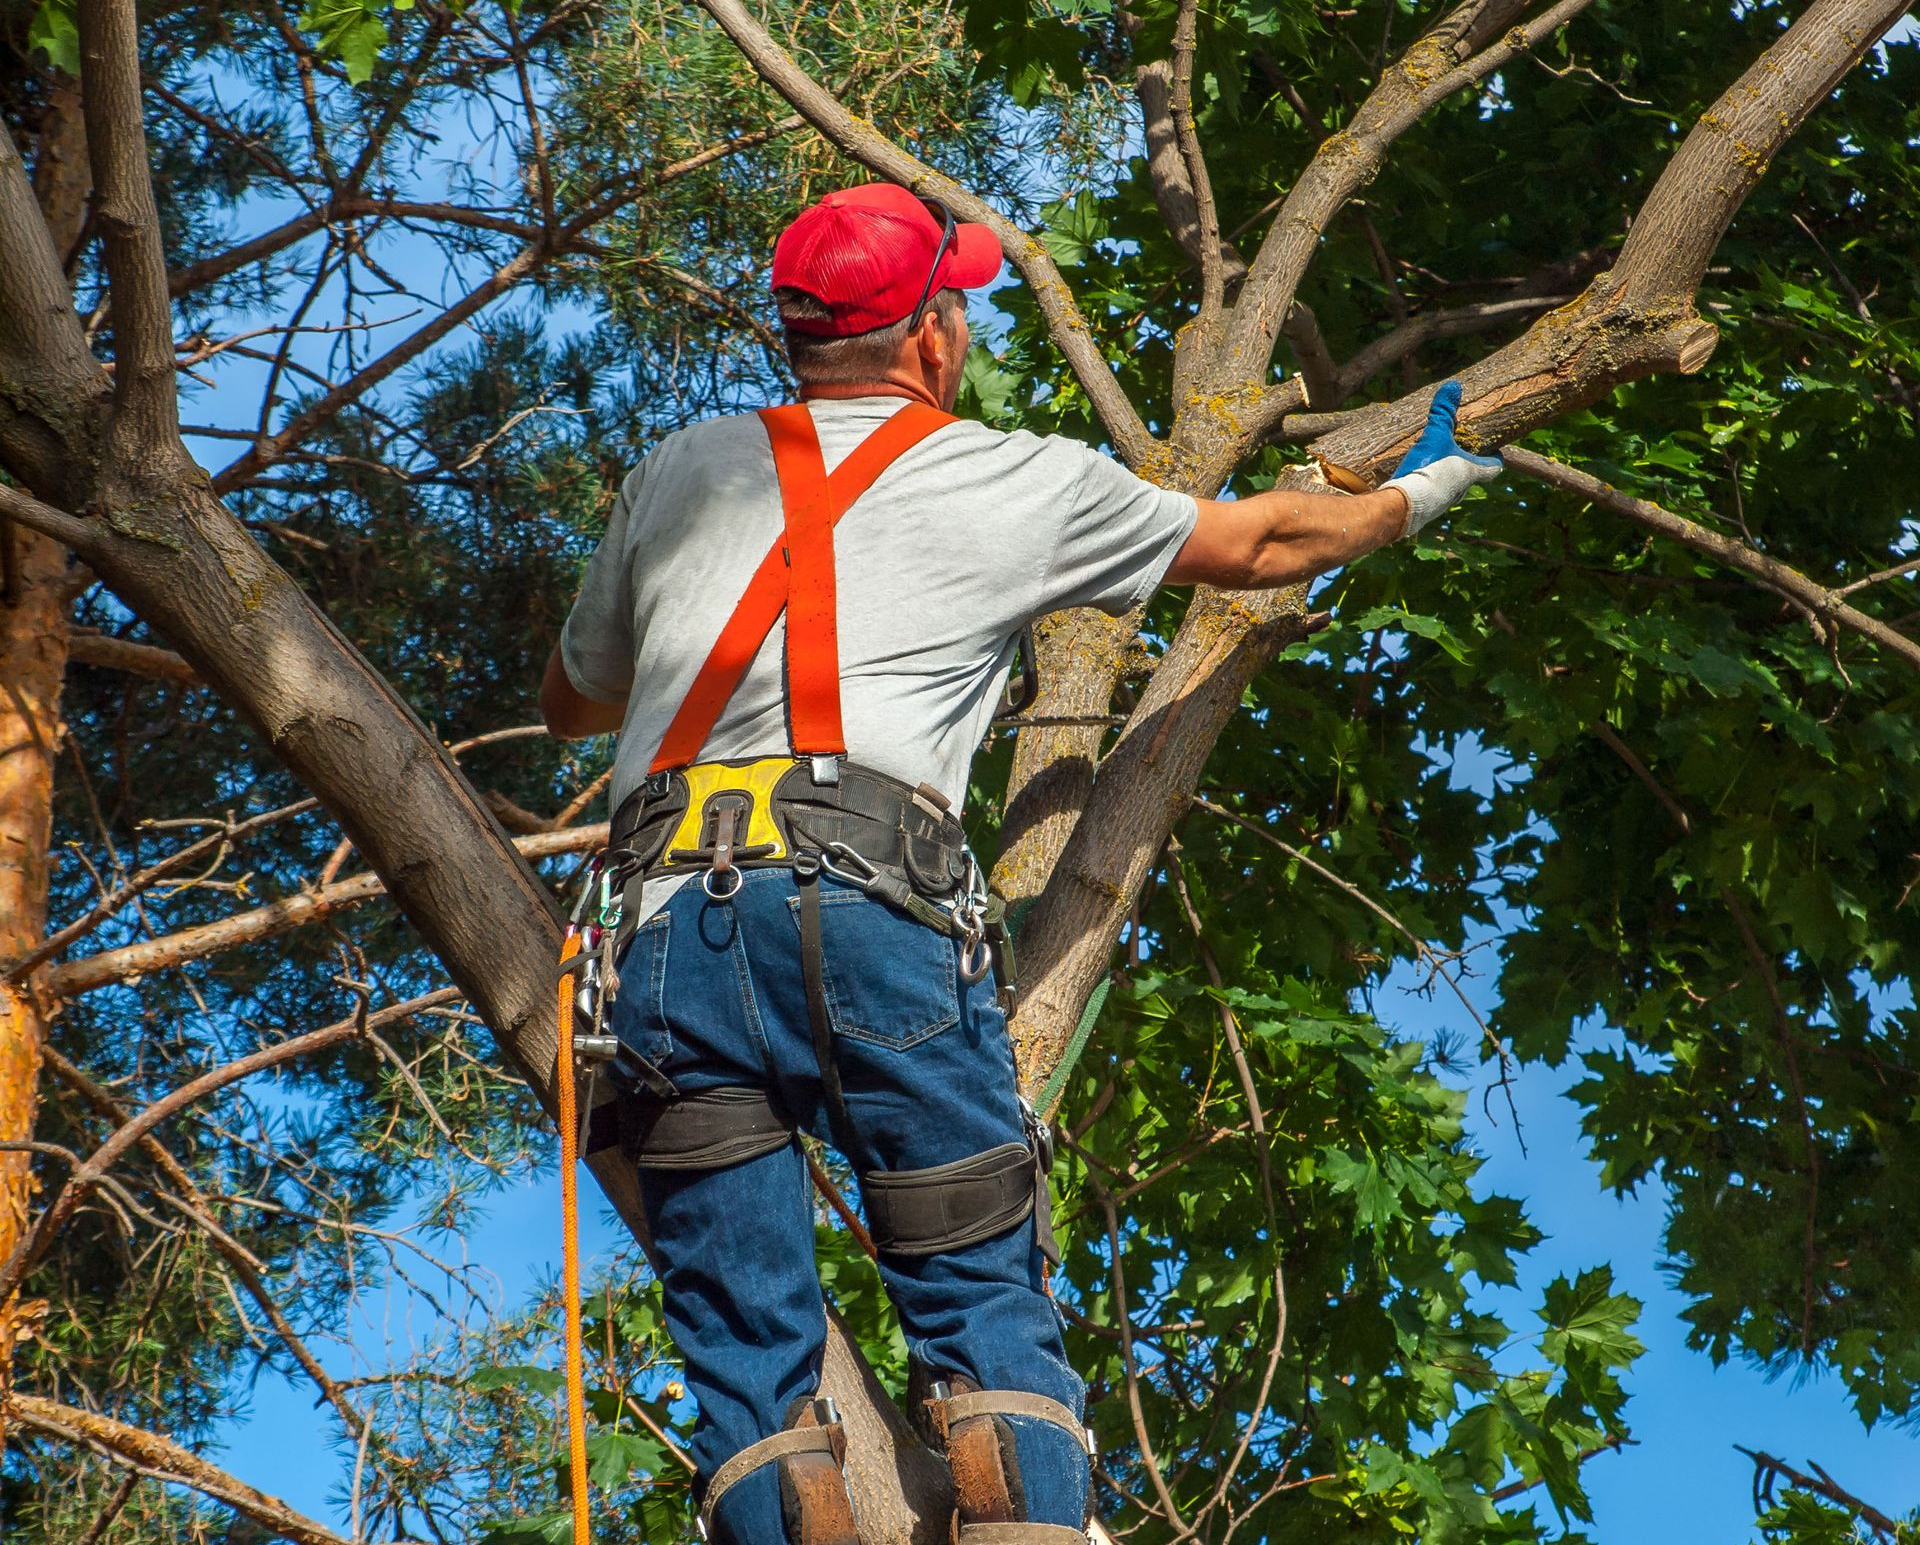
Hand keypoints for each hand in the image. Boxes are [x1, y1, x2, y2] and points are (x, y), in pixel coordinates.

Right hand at [1383, 381, 1502, 535]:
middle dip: (1467, 463)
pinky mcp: (1426, 510)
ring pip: (1452, 485)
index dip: (1496, 457)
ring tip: (1435, 461)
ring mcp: (1444, 502)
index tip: (1496, 449)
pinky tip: (1417, 477)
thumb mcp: (1435, 435)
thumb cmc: (1427, 468)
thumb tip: (1453, 386)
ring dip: (1447, 474)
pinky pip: (1433, 495)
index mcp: (1471, 471)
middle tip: (1459, 448)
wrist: (1403, 505)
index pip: (1494, 467)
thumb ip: (1444, 412)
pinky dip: (1430, 485)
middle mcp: (1462, 490)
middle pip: (1472, 475)